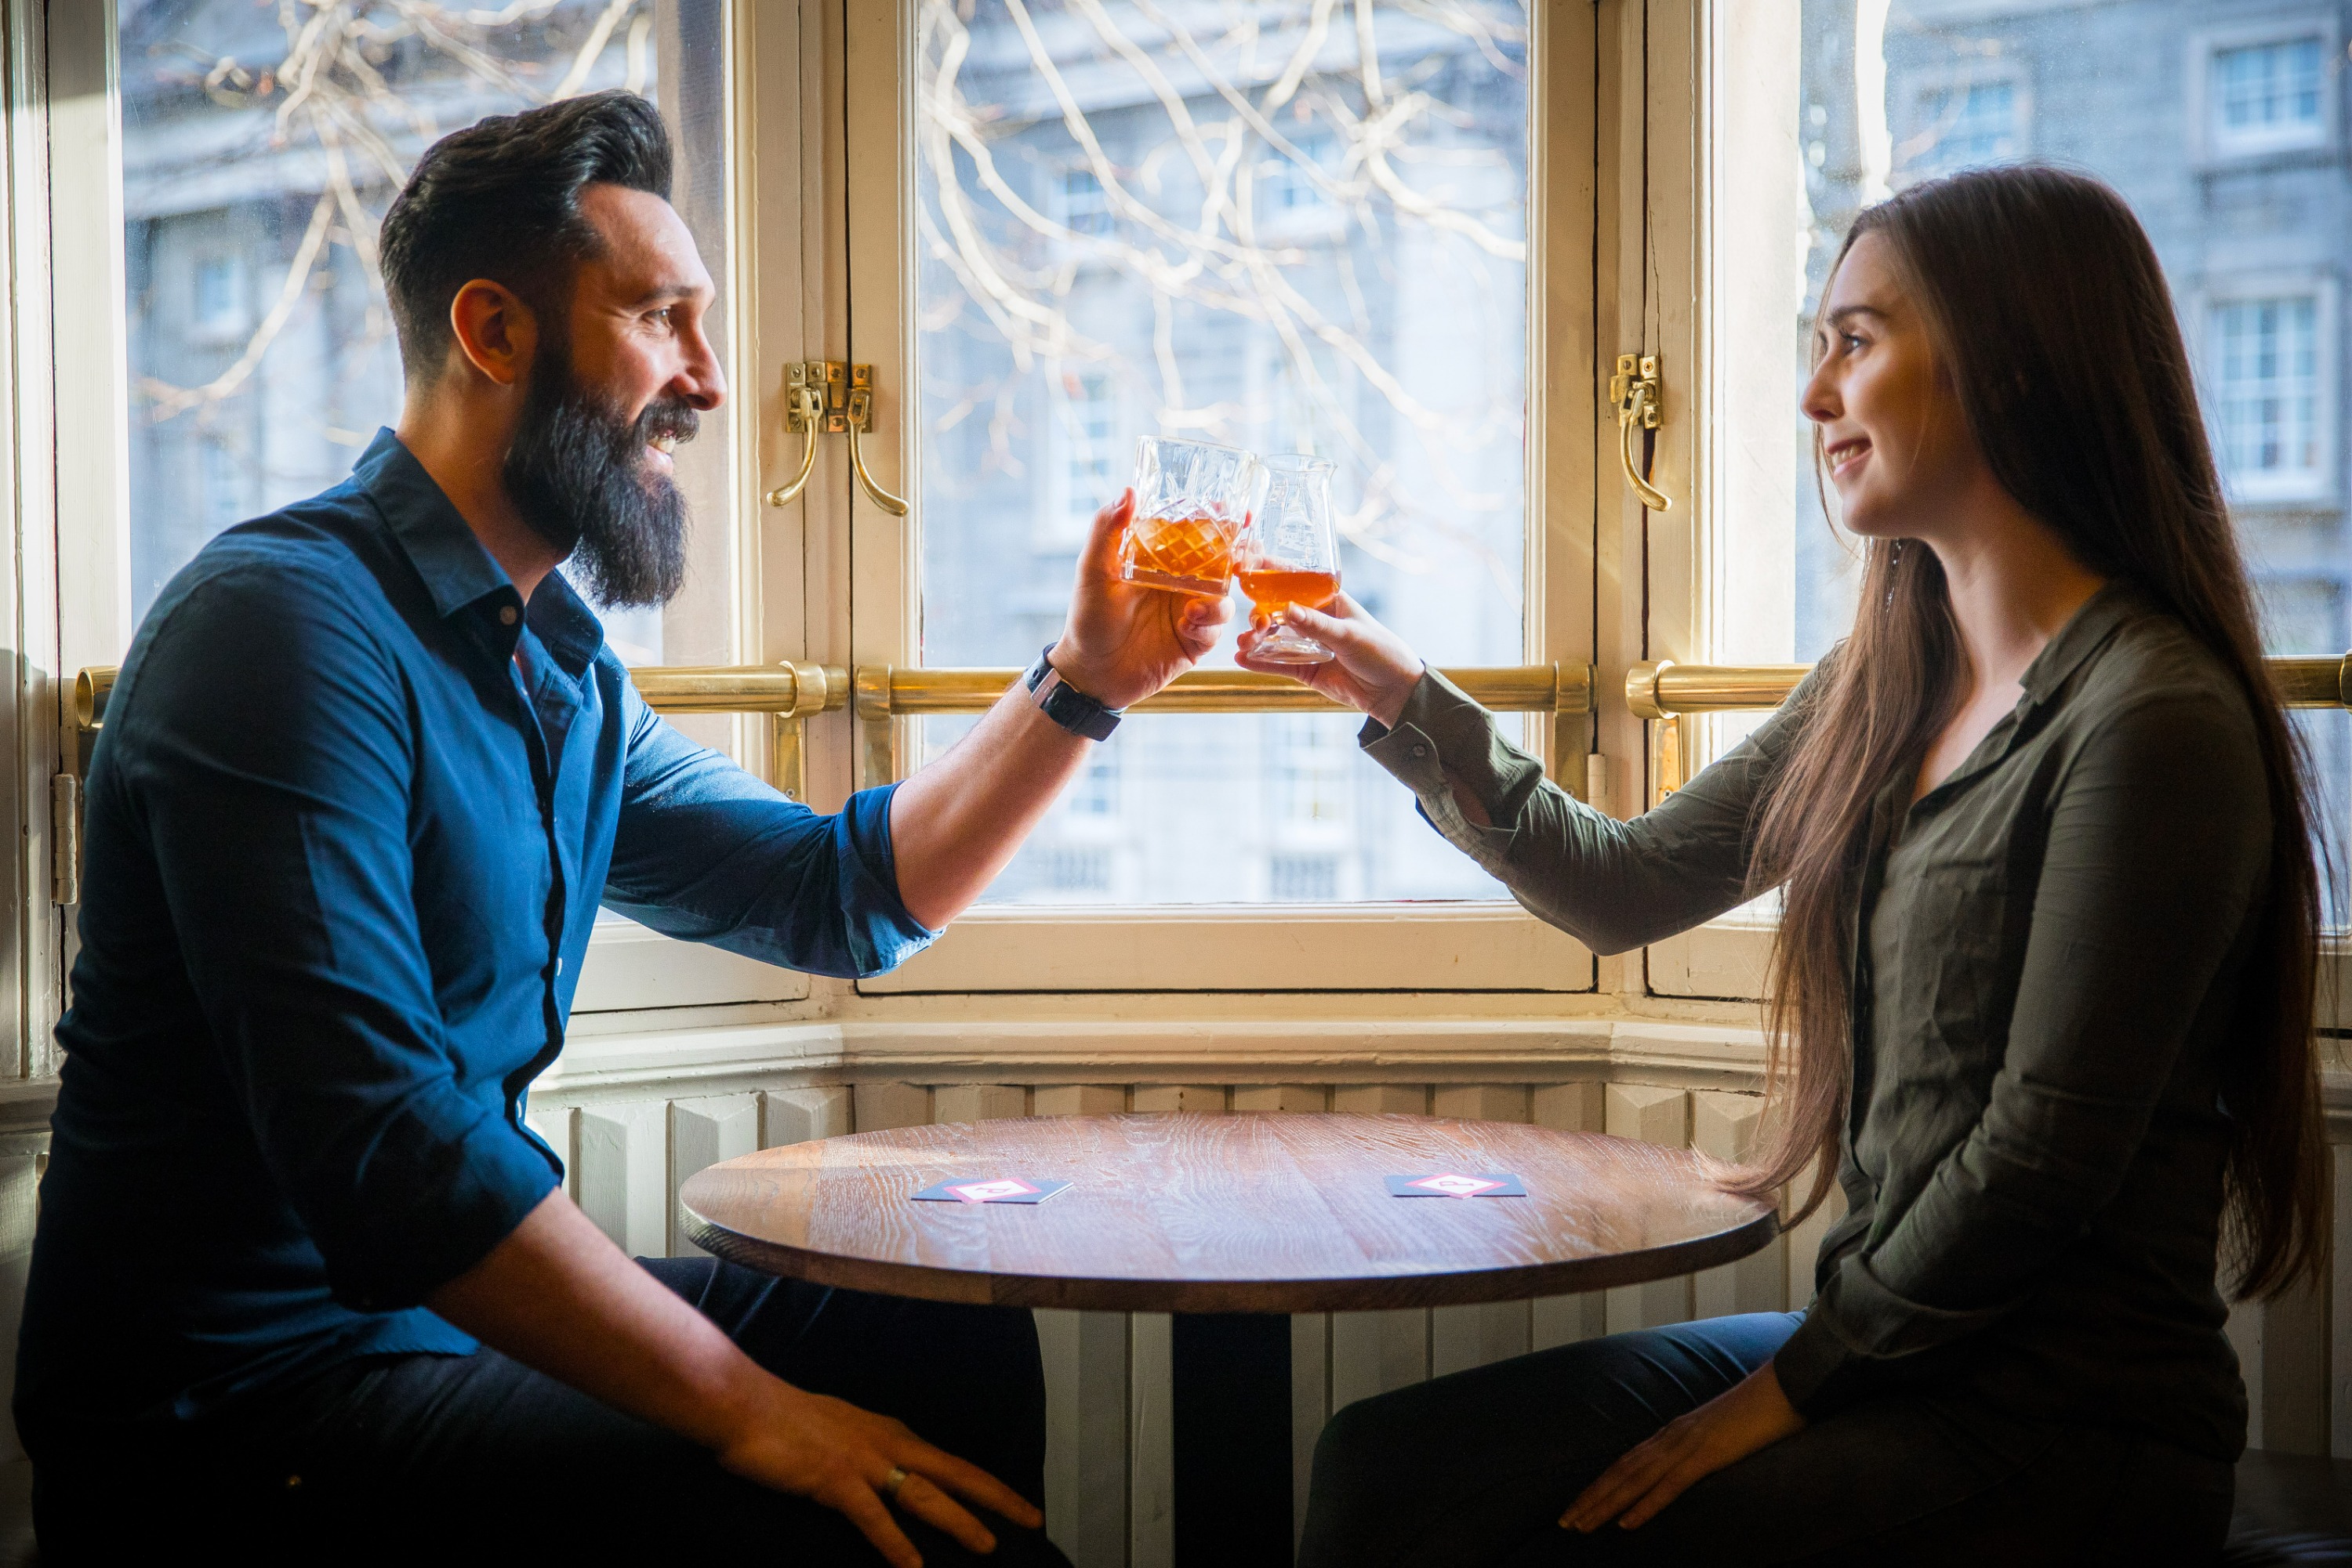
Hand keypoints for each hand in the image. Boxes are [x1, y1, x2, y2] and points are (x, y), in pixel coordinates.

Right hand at [715, 1376, 1043, 1567]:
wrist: (744, 1405)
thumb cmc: (787, 1421)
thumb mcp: (843, 1432)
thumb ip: (870, 1453)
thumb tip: (889, 1476)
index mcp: (891, 1433)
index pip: (949, 1462)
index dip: (985, 1484)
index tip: (1016, 1503)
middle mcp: (887, 1444)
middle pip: (954, 1473)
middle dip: (996, 1498)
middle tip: (1032, 1519)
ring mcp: (863, 1462)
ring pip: (924, 1495)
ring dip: (958, 1520)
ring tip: (988, 1545)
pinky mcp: (835, 1480)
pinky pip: (873, 1517)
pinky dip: (895, 1543)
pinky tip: (913, 1567)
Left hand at [1049, 489, 1230, 709]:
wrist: (1092, 673)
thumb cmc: (1088, 619)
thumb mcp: (1093, 571)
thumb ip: (1108, 530)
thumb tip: (1129, 491)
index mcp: (1159, 561)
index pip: (1193, 533)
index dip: (1215, 520)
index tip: (1229, 509)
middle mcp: (1179, 583)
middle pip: (1221, 563)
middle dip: (1237, 556)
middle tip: (1239, 556)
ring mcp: (1190, 612)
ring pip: (1224, 597)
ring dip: (1217, 601)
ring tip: (1194, 609)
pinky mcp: (1196, 641)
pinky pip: (1216, 629)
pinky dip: (1208, 625)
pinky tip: (1186, 626)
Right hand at [1234, 591, 1424, 728]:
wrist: (1393, 692)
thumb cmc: (1380, 652)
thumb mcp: (1349, 635)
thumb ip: (1316, 625)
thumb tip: (1285, 609)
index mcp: (1329, 600)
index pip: (1296, 581)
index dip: (1272, 572)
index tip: (1248, 568)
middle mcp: (1315, 620)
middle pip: (1279, 611)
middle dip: (1261, 614)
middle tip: (1254, 623)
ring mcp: (1308, 644)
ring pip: (1275, 638)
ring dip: (1256, 639)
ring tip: (1243, 643)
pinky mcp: (1305, 669)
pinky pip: (1278, 663)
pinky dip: (1261, 662)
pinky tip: (1242, 659)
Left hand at [1560, 1362, 1803, 1532]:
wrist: (1786, 1386)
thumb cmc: (1759, 1412)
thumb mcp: (1722, 1434)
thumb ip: (1701, 1450)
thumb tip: (1690, 1467)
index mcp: (1673, 1433)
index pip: (1626, 1462)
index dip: (1600, 1485)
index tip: (1578, 1505)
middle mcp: (1671, 1437)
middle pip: (1620, 1472)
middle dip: (1590, 1498)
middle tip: (1564, 1522)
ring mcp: (1687, 1445)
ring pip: (1635, 1480)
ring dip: (1605, 1504)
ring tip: (1581, 1525)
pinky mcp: (1707, 1455)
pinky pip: (1670, 1485)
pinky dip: (1645, 1505)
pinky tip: (1626, 1523)